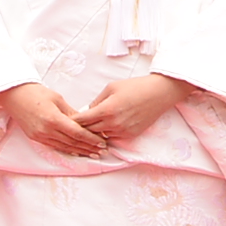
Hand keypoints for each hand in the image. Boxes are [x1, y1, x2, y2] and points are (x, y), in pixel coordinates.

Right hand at [0, 82, 105, 158]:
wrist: (14, 95)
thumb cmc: (36, 93)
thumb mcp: (58, 99)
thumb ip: (72, 113)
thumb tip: (86, 123)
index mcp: (53, 119)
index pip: (77, 133)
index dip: (91, 139)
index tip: (103, 142)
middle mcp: (46, 130)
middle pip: (72, 143)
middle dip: (89, 147)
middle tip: (103, 151)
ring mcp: (40, 136)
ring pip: (65, 147)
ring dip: (80, 151)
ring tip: (93, 154)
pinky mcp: (36, 138)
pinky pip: (55, 146)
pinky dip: (67, 150)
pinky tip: (76, 151)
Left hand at [74, 72, 190, 145]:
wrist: (158, 94)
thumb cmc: (134, 87)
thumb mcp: (111, 88)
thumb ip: (96, 101)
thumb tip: (86, 111)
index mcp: (106, 110)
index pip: (82, 120)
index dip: (73, 120)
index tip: (66, 119)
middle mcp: (113, 123)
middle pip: (88, 131)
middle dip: (80, 128)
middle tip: (73, 125)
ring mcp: (122, 131)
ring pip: (100, 136)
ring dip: (93, 132)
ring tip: (88, 127)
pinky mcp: (130, 135)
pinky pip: (112, 137)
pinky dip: (106, 134)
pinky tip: (104, 128)